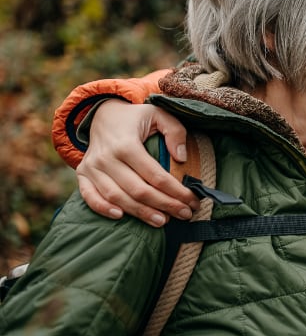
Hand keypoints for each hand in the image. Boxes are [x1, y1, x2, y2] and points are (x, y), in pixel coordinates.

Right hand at [75, 100, 199, 226]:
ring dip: (140, 213)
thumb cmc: (136, 117)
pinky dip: (102, 208)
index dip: (176, 191)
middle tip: (185, 215)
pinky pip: (89, 196)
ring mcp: (92, 167)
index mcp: (126, 144)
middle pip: (138, 190)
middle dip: (165, 205)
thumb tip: (182, 158)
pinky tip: (120, 217)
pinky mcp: (83, 173)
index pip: (155, 175)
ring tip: (162, 221)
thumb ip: (175, 131)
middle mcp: (106, 157)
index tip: (193, 201)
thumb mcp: (159, 114)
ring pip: (117, 197)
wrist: (103, 113)